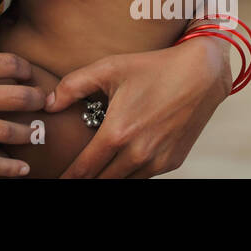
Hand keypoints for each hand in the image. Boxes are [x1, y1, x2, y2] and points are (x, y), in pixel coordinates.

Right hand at [0, 51, 45, 176]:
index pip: (7, 64)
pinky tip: (22, 169)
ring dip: (29, 134)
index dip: (25, 69)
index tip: (29, 74)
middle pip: (17, 97)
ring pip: (8, 131)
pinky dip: (9, 168)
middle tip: (45, 103)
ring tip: (38, 134)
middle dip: (37, 101)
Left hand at [43, 36, 232, 177]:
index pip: (84, 169)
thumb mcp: (109, 68)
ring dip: (107, 178)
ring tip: (92, 171)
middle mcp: (138, 153)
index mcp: (118, 133)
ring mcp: (158, 161)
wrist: (201, 74)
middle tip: (71, 177)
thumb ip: (73, 86)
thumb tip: (48, 104)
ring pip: (124, 182)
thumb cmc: (152, 68)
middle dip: (85, 181)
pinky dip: (129, 174)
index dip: (68, 178)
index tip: (57, 179)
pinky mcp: (172, 162)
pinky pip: (144, 176)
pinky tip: (118, 164)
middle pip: (102, 181)